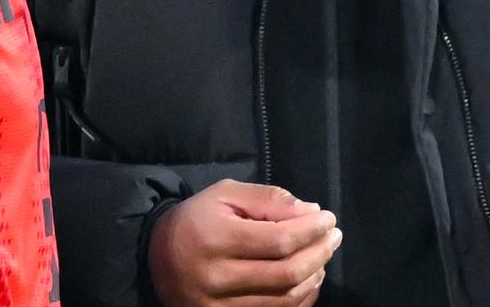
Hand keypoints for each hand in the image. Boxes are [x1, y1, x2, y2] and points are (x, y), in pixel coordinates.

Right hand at [148, 180, 339, 306]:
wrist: (156, 254)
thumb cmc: (198, 218)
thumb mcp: (228, 194)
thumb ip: (269, 199)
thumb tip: (311, 211)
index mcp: (216, 240)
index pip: (279, 240)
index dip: (311, 230)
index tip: (328, 218)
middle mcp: (216, 277)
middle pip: (285, 274)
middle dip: (319, 253)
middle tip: (334, 237)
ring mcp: (218, 305)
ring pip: (283, 299)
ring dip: (313, 277)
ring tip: (323, 256)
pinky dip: (300, 300)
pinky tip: (309, 279)